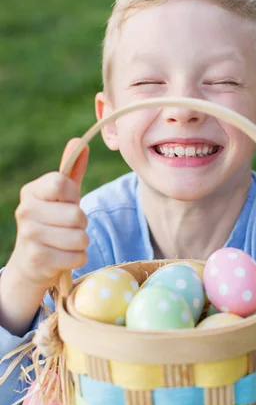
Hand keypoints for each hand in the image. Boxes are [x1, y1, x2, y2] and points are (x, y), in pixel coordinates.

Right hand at [10, 138, 89, 289]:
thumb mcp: (61, 197)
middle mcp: (25, 211)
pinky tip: (63, 256)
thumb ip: (71, 170)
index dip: (74, 196)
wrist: (31, 261)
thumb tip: (80, 143)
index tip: (69, 203)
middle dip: (81, 224)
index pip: (63, 184)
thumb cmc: (52, 223)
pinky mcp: (38, 259)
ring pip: (80, 238)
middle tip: (68, 228)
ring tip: (66, 243)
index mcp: (31, 192)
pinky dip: (77, 258)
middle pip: (76, 215)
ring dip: (80, 243)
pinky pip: (78, 257)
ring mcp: (29, 236)